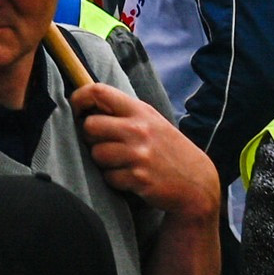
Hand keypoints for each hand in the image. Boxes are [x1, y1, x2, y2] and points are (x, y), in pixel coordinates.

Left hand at [71, 81, 219, 216]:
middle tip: (102, 143)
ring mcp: (139, 154)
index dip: (79, 98)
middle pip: (90, 126)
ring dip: (103, 161)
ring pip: (97, 154)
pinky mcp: (138, 178)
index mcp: (140, 111)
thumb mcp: (152, 122)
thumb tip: (88, 106)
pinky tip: (130, 177)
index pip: (99, 91)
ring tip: (120, 162)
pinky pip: (109, 177)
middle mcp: (138, 129)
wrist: (197, 182)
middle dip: (90, 137)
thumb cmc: (169, 150)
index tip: (76, 109)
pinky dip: (115, 179)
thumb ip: (125, 113)